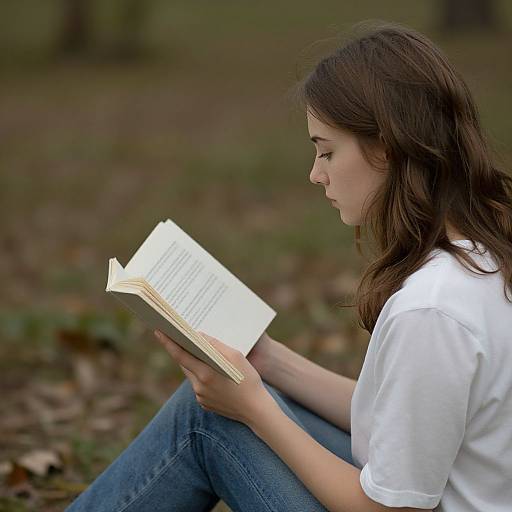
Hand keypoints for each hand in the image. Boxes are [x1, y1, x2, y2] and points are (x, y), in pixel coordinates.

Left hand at [154, 329, 275, 426]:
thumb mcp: (235, 356)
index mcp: (205, 373)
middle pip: (185, 364)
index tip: (158, 331)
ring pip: (193, 375)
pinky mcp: (205, 404)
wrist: (256, 410)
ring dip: (194, 363)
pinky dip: (202, 376)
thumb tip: (200, 336)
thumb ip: (215, 345)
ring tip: (198, 351)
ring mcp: (201, 397)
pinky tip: (212, 372)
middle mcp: (199, 386)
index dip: (168, 342)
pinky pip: (199, 386)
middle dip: (182, 350)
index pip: (180, 355)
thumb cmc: (248, 380)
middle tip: (178, 336)